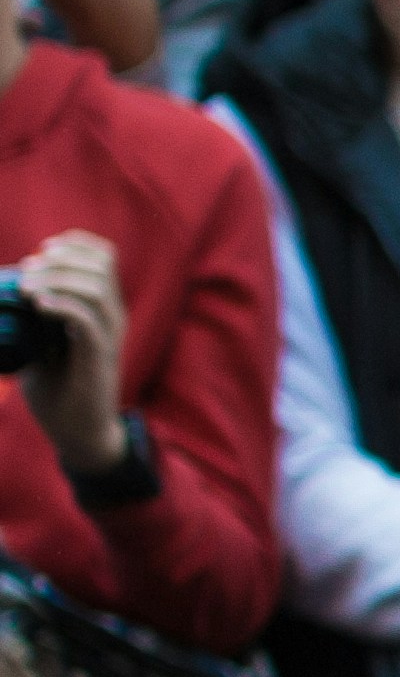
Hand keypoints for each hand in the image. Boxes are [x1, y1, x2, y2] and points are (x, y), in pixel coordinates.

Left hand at [13, 228, 125, 478]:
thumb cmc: (59, 389)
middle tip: (29, 272)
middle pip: (101, 265)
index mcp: (101, 309)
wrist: (78, 433)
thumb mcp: (41, 342)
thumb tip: (5, 288)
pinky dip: (59, 305)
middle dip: (60, 258)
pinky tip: (36, 304)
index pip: (104, 257)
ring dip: (56, 279)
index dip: (75, 244)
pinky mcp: (99, 358)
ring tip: (28, 289)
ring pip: (96, 287)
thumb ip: (33, 316)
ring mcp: (108, 337)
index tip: (43, 251)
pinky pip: (86, 320)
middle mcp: (111, 318)